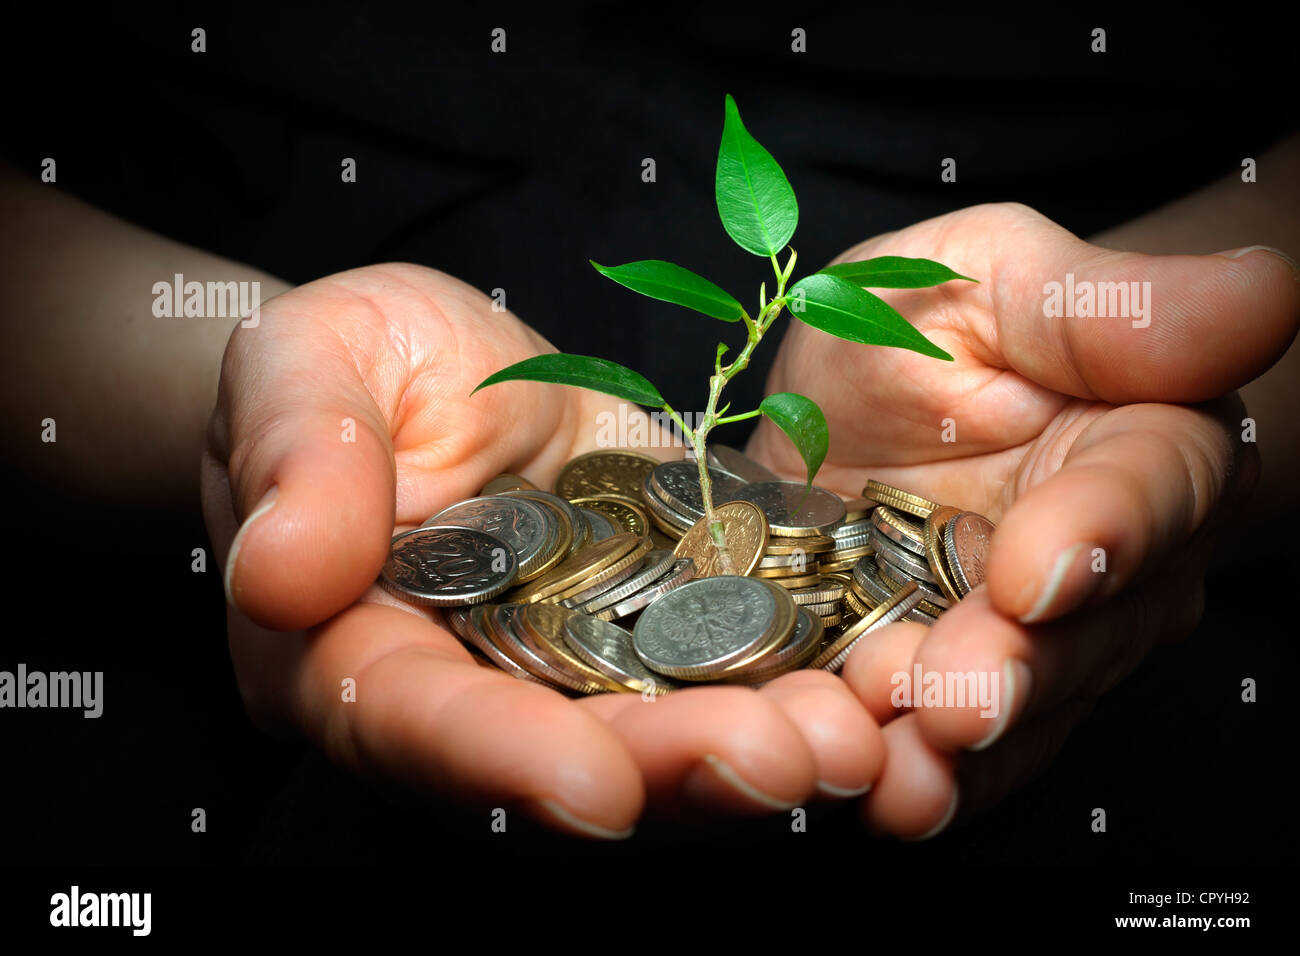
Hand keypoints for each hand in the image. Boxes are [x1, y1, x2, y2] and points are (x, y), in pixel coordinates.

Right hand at [200, 263, 883, 838]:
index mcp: (352, 652)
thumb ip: (298, 456)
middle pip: (562, 759)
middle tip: (789, 762)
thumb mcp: (305, 362)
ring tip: (855, 737)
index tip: (596, 786)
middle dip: (674, 772)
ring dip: (759, 748)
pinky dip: (795, 682)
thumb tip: (280, 574)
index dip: (498, 761)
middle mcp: (473, 692)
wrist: (433, 368)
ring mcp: (574, 669)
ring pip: (660, 734)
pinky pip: (724, 669)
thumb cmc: (347, 361)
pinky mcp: (656, 625)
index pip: (412, 724)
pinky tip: (871, 680)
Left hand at [750, 202, 1298, 837]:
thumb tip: (1263, 290)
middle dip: (1018, 669)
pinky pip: (955, 756)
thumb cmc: (933, 329)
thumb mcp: (987, 276)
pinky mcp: (959, 694)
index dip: (1103, 532)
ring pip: (1023, 711)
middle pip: (1088, 630)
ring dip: (958, 749)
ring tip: (895, 763)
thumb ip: (1109, 304)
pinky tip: (867, 787)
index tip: (1039, 570)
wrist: (858, 411)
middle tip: (953, 697)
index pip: (1150, 487)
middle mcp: (1113, 565)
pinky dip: (913, 779)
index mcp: (1143, 442)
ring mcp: (1039, 643)